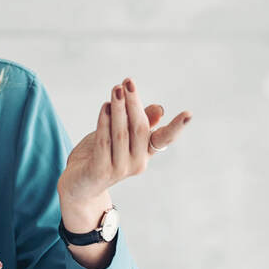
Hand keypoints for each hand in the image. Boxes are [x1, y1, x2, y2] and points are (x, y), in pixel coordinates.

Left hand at [57, 77, 190, 206]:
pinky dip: (104, 123)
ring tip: (116, 89)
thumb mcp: (120, 136)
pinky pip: (104, 142)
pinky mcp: (101, 171)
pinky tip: (105, 107)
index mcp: (145, 153)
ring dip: (118, 109)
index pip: (165, 139)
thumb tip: (159, 109)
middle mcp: (137, 162)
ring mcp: (120, 169)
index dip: (176, 127)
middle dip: (134, 103)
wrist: (79, 186)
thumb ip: (138, 123)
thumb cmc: (100, 155)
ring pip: (121, 133)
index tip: (189, 114)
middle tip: (128, 82)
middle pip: (139, 128)